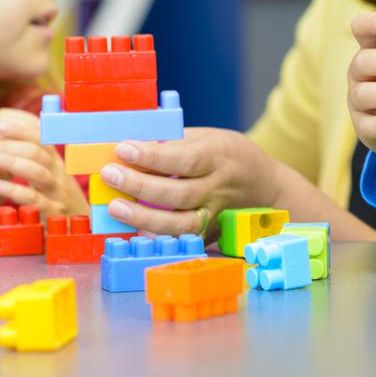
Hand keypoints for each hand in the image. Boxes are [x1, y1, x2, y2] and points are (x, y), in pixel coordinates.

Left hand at [0, 108, 89, 218]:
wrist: (76, 230)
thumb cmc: (51, 197)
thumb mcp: (39, 172)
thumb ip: (18, 149)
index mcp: (54, 161)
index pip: (41, 138)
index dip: (22, 131)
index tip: (0, 125)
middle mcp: (59, 173)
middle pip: (38, 152)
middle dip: (10, 145)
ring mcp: (58, 193)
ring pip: (38, 172)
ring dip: (11, 162)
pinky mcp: (54, 213)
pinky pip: (34, 199)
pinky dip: (12, 190)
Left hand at [97, 127, 281, 235]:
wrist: (265, 185)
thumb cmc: (226, 154)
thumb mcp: (205, 137)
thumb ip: (172, 143)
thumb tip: (128, 147)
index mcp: (218, 156)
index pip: (184, 158)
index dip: (152, 156)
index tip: (123, 149)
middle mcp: (218, 187)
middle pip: (180, 193)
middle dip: (140, 185)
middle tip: (110, 175)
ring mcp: (216, 214)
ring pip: (182, 223)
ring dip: (145, 218)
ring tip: (115, 208)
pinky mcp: (211, 233)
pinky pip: (183, 239)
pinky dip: (158, 236)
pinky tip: (135, 229)